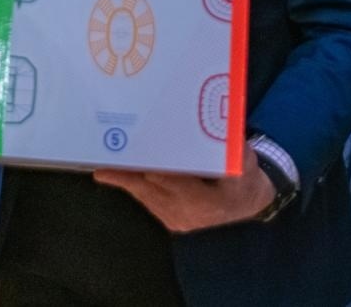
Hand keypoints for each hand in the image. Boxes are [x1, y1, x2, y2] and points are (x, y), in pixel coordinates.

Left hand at [92, 163, 275, 233]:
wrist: (248, 205)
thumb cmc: (245, 182)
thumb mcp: (247, 167)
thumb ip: (238, 152)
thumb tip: (227, 130)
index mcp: (207, 202)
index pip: (175, 184)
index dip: (155, 170)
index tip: (137, 157)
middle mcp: (186, 213)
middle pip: (153, 188)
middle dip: (132, 172)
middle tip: (107, 159)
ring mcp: (175, 218)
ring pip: (145, 196)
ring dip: (125, 179)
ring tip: (102, 167)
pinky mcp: (168, 218)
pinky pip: (146, 200)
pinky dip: (131, 185)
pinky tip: (111, 174)